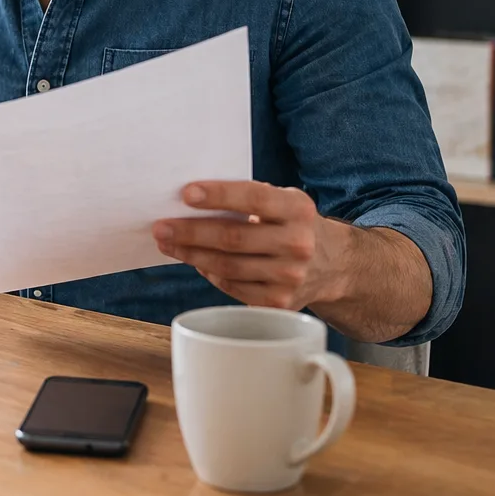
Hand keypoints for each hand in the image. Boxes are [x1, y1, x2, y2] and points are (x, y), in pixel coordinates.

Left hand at [152, 181, 346, 310]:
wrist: (334, 265)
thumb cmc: (292, 225)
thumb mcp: (283, 202)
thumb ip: (248, 199)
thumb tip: (190, 200)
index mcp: (297, 210)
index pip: (254, 198)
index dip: (219, 195)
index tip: (186, 193)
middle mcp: (298, 243)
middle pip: (233, 238)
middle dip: (190, 232)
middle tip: (160, 226)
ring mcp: (290, 277)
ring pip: (227, 266)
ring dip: (191, 254)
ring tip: (167, 243)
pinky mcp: (279, 302)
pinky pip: (232, 286)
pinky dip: (209, 272)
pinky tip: (195, 260)